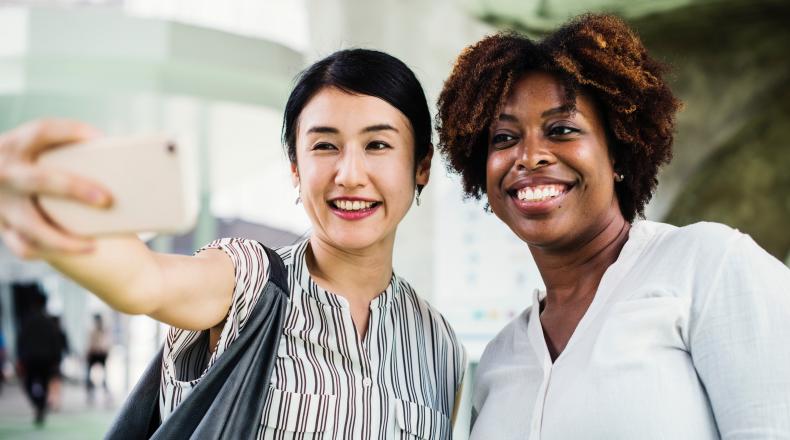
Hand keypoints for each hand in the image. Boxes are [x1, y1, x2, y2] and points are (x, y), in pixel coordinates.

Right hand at [0, 119, 111, 258]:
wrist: (0, 184)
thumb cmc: (38, 165)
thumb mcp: (38, 151)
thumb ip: (65, 151)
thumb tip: (116, 157)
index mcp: (16, 145)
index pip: (41, 131)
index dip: (70, 131)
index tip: (101, 139)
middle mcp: (5, 173)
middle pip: (39, 179)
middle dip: (74, 189)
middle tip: (106, 200)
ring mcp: (2, 204)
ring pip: (31, 225)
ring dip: (63, 238)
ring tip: (95, 245)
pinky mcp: (4, 228)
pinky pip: (25, 246)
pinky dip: (52, 250)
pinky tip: (82, 249)